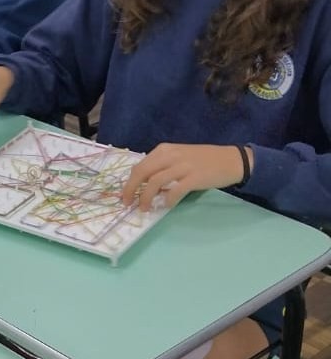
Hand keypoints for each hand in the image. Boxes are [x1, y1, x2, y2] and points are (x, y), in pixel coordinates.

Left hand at [120, 143, 248, 210]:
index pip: (139, 166)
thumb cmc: (203, 160)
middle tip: (128, 204)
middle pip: (142, 173)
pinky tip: (167, 206)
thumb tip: (144, 183)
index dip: (129, 182)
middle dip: (131, 190)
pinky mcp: (194, 177)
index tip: (125, 195)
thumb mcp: (178, 156)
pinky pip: (175, 190)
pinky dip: (168, 200)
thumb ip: (162, 166)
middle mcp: (171, 155)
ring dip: (146, 198)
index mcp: (164, 150)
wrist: (231, 160)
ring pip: (154, 182)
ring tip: (144, 208)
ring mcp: (183, 166)